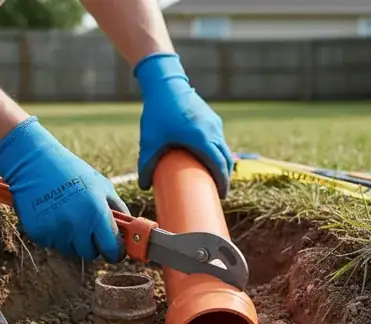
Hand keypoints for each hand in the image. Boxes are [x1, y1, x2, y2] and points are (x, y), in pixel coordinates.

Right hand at [0, 116, 128, 262]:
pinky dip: (55, 234)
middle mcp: (77, 226)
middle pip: (90, 253)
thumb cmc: (71, 171)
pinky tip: (52, 214)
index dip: (114, 251)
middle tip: (86, 225)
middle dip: (92, 244)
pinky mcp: (39, 233)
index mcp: (96, 213)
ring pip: (71, 250)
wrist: (34, 163)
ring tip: (67, 214)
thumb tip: (130, 230)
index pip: (111, 249)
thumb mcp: (102, 185)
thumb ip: (118, 209)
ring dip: (72, 239)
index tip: (114, 249)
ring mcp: (56, 231)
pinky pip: (53, 243)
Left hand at [134, 52, 233, 198]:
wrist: (165, 83)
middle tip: (218, 190)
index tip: (221, 195)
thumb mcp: (149, 141)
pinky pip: (219, 138)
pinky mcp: (211, 117)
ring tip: (213, 176)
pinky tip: (209, 157)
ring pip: (224, 148)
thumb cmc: (158, 112)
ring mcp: (214, 123)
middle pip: (226, 158)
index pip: (219, 165)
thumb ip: (146, 164)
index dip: (222, 182)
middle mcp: (213, 131)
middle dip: (225, 176)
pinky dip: (218, 151)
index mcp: (202, 138)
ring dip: (222, 163)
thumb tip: (144, 187)